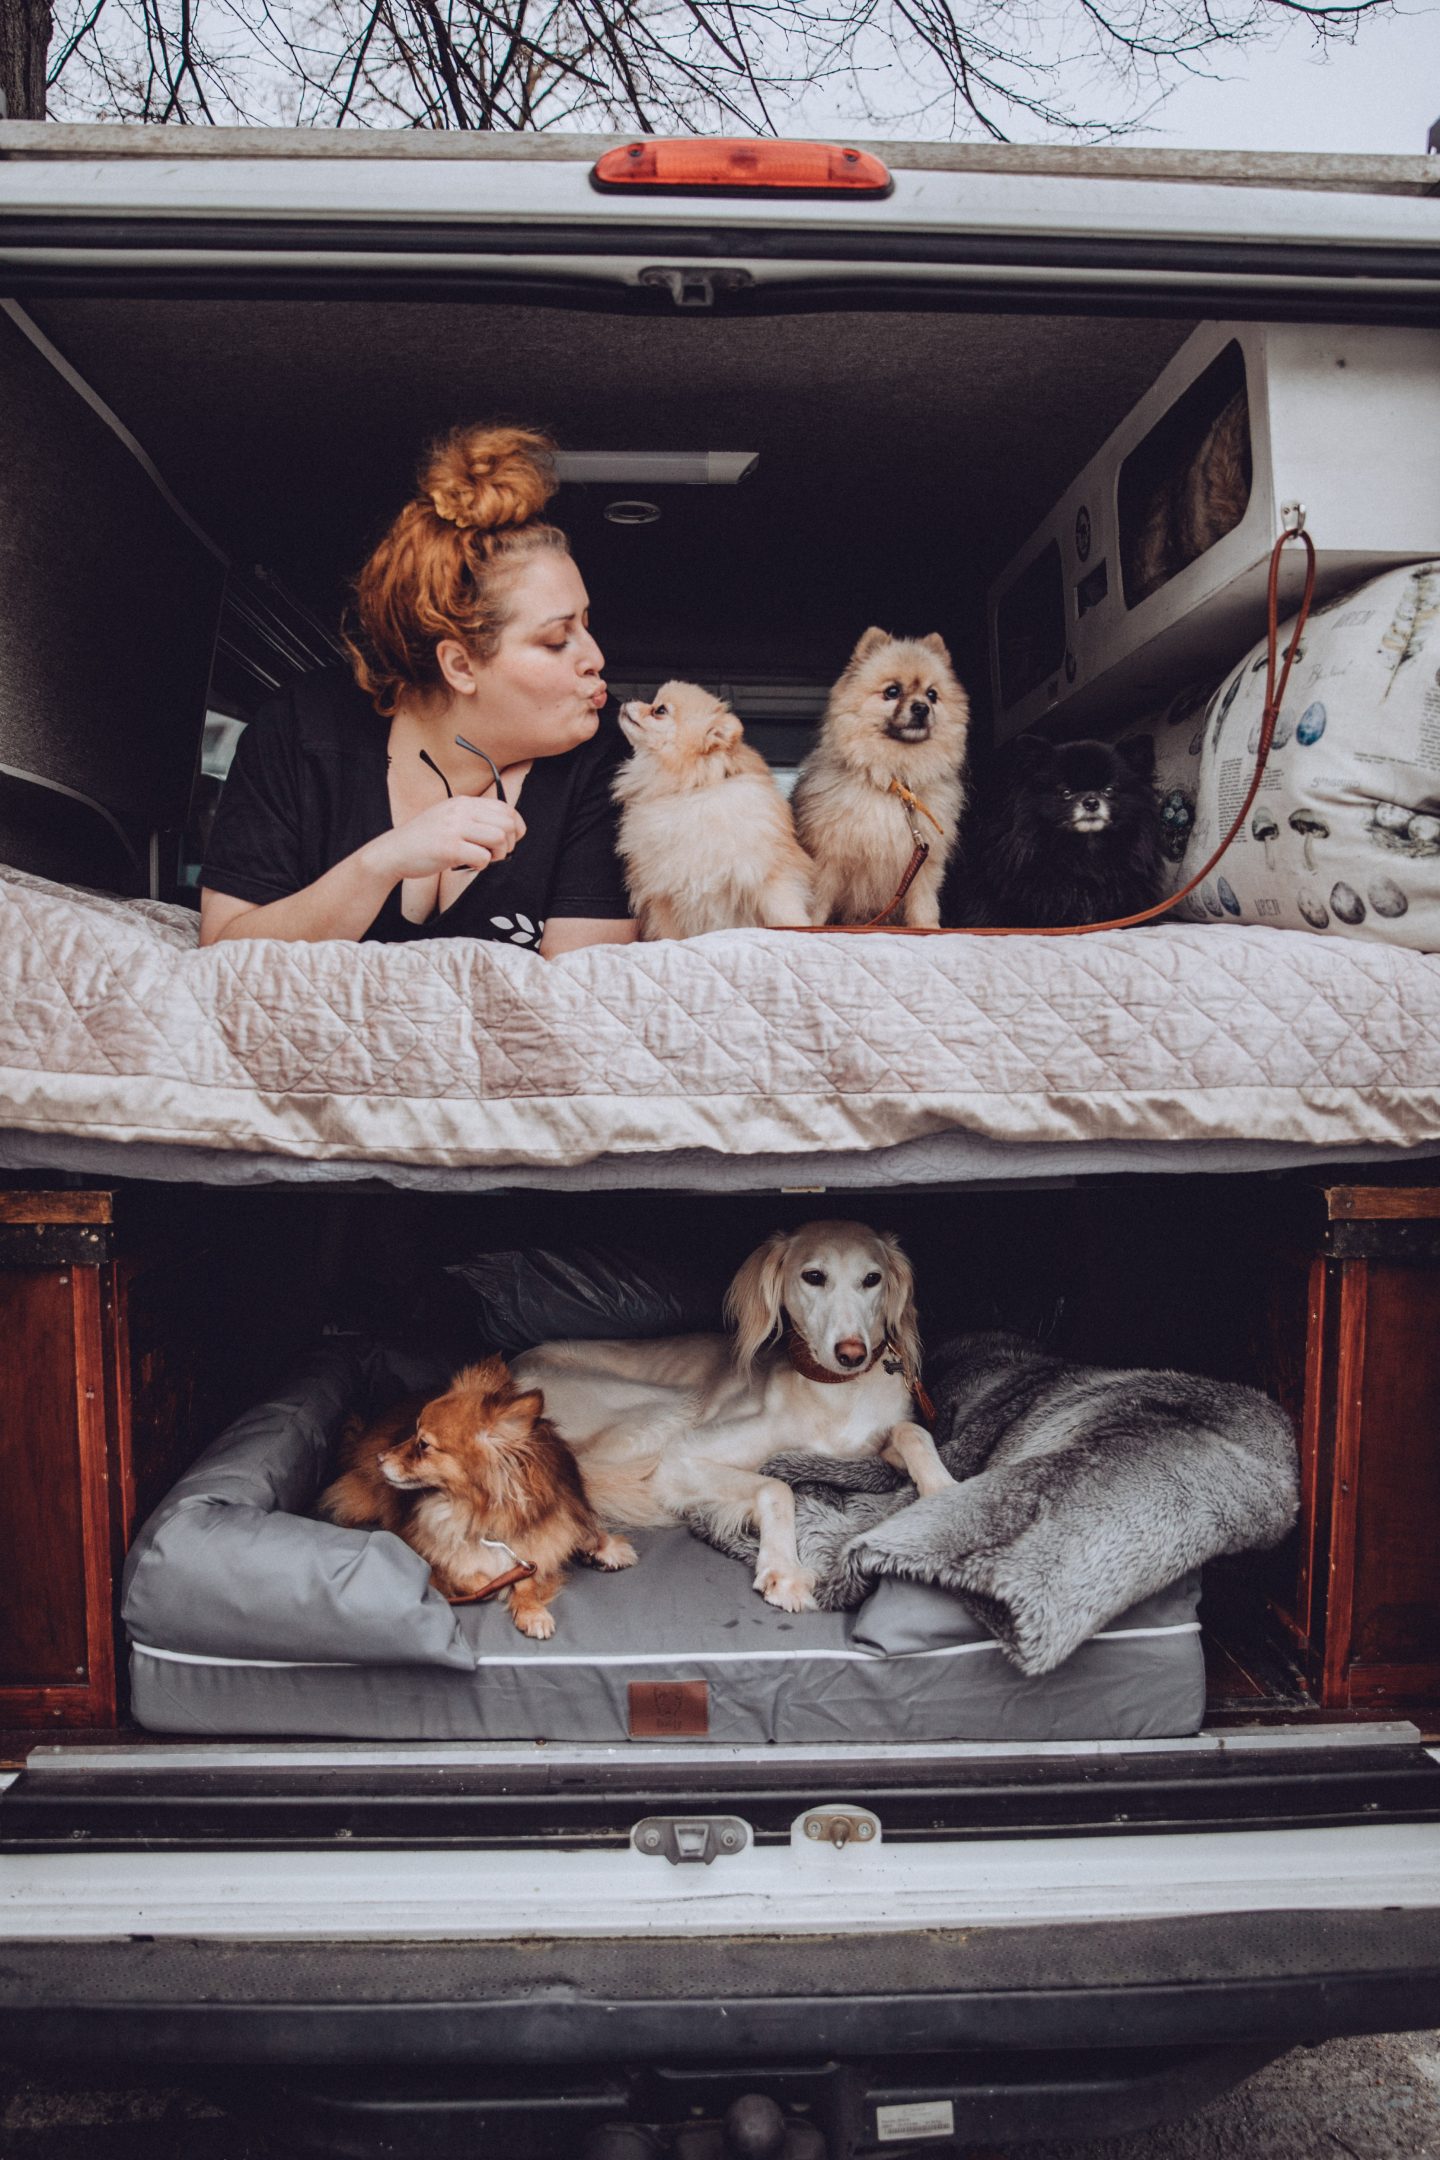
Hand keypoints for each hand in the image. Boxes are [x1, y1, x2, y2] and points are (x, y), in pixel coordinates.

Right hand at [361, 794, 525, 883]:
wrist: (394, 852)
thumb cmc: (424, 840)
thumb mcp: (448, 817)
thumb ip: (473, 818)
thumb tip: (506, 828)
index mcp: (463, 802)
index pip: (505, 808)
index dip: (516, 827)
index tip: (511, 841)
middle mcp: (460, 811)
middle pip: (507, 823)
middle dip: (508, 843)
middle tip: (495, 854)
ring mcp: (454, 828)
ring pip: (499, 839)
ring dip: (497, 855)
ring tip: (482, 860)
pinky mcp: (449, 848)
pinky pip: (482, 858)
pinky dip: (481, 866)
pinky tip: (469, 865)